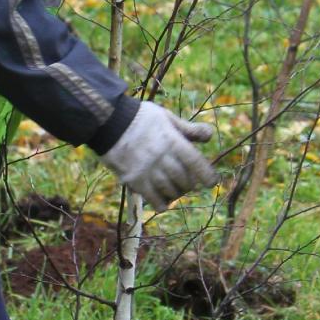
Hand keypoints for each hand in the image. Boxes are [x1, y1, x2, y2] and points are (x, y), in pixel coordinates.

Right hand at [99, 100, 215, 210]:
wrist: (108, 121)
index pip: (196, 163)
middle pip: (184, 180)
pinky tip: (164, 202)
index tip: (211, 182)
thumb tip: (210, 135)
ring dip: (176, 193)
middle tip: (188, 183)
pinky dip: (162, 203)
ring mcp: (147, 170)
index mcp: (172, 141)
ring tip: (176, 190)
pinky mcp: (134, 179)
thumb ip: (188, 129)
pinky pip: (153, 198)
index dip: (207, 176)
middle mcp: (162, 157)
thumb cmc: (140, 117)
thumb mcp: (166, 117)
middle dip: (189, 184)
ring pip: (170, 191)